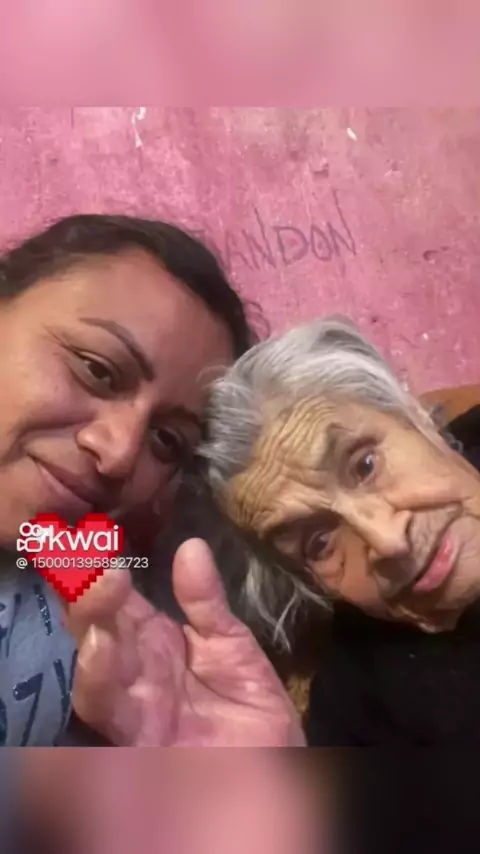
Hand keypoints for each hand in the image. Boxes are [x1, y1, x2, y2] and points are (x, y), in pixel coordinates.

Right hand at [66, 539, 304, 745]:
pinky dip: (100, 681)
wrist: (276, 766)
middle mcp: (136, 669)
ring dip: (93, 642)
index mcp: (155, 641)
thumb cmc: (252, 707)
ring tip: (102, 612)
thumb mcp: (234, 646)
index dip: (103, 574)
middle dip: (93, 601)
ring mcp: (134, 706)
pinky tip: (104, 652)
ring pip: (96, 672)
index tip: (99, 544)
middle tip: (102, 573)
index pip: (118, 603)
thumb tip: (192, 546)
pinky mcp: (139, 741)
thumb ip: (208, 603)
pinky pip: (110, 712)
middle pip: (98, 631)